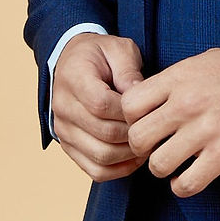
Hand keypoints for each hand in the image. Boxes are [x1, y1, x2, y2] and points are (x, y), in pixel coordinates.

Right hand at [51, 33, 145, 181]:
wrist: (72, 62)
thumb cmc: (99, 55)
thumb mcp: (118, 49)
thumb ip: (129, 70)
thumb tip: (140, 96)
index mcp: (74, 78)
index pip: (101, 105)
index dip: (129, 111)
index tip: (149, 107)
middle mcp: (63, 107)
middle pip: (104, 134)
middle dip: (135, 134)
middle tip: (156, 129)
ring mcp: (63, 130)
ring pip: (101, 156)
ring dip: (130, 154)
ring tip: (148, 142)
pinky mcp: (68, 146)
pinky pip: (95, 170)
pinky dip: (119, 170)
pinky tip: (135, 157)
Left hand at [120, 45, 219, 196]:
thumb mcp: (207, 61)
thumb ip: (177, 79)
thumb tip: (153, 97)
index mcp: (180, 77)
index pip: (129, 105)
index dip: (131, 119)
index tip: (145, 124)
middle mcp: (188, 104)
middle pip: (137, 138)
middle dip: (142, 148)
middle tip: (155, 147)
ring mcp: (206, 130)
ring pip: (158, 165)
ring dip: (163, 168)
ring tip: (175, 163)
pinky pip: (187, 183)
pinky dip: (183, 187)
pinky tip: (191, 178)